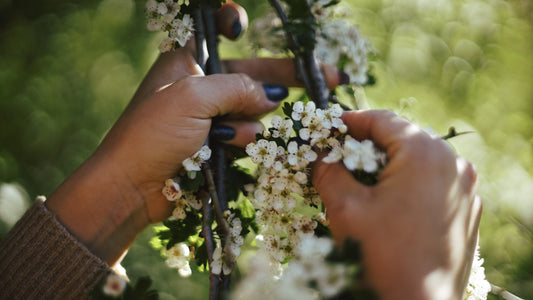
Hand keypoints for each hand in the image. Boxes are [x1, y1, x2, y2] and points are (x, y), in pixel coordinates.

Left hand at [45, 1, 345, 264]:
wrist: (130, 186)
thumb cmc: (152, 133)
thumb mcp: (193, 98)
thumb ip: (238, 88)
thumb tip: (271, 98)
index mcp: (185, 60)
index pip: (213, 30)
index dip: (232, 23)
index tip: (243, 27)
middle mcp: (199, 84)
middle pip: (251, 72)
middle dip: (286, 76)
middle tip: (331, 78)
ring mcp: (208, 115)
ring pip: (252, 109)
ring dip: (249, 121)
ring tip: (227, 135)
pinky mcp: (215, 143)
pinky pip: (245, 135)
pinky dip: (242, 140)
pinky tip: (229, 147)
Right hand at [312, 110, 481, 299]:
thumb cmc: (381, 257)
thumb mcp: (345, 208)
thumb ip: (329, 171)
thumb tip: (320, 155)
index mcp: (425, 154)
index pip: (383, 120)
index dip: (350, 120)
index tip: (328, 128)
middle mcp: (454, 164)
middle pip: (402, 138)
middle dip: (367, 144)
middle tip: (338, 155)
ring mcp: (465, 189)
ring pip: (419, 160)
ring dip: (387, 164)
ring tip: (358, 180)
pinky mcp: (466, 211)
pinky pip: (433, 183)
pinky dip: (407, 183)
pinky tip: (384, 203)